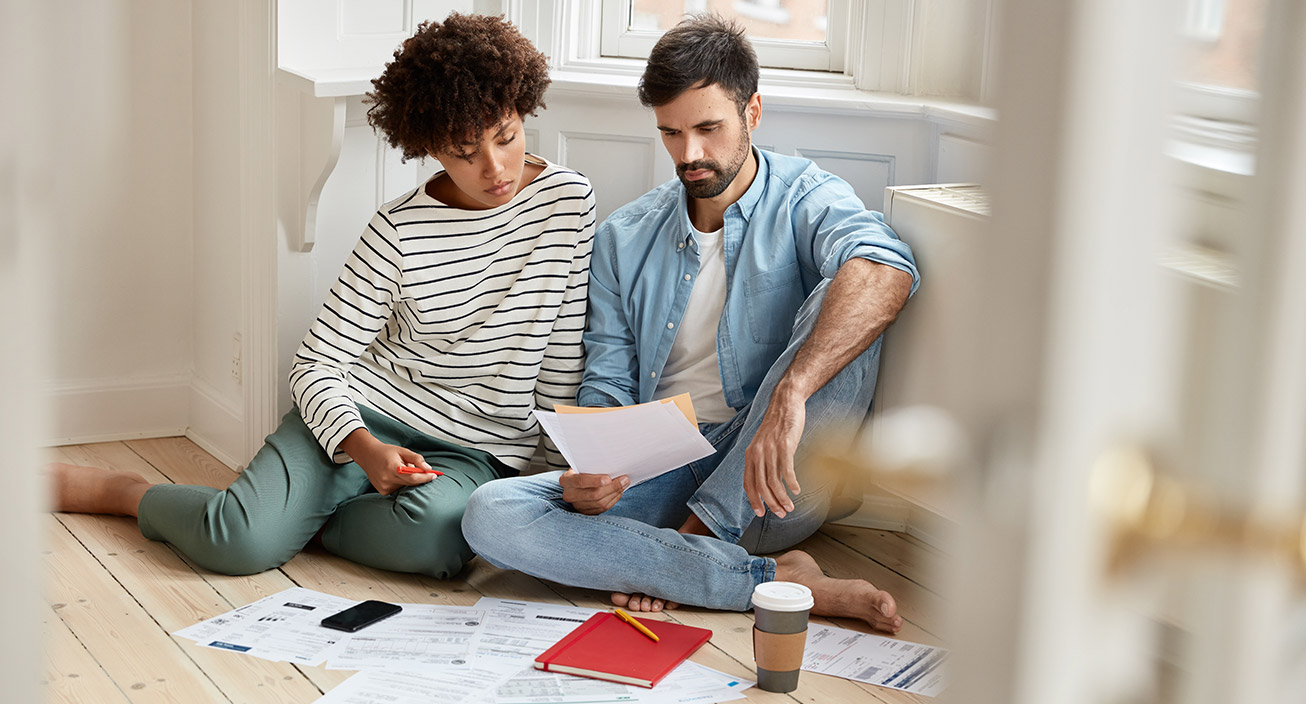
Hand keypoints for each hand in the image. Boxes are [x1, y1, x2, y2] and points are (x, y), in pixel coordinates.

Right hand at [339, 429, 435, 495]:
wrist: (368, 455)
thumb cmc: (387, 452)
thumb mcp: (403, 451)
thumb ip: (417, 459)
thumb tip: (428, 468)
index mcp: (392, 467)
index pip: (413, 477)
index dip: (425, 477)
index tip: (434, 475)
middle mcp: (387, 479)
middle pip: (410, 483)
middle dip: (419, 477)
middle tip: (422, 470)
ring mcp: (384, 487)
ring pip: (405, 486)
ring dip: (408, 480)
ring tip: (401, 470)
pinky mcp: (383, 491)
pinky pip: (399, 489)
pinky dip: (401, 483)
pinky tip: (395, 476)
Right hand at [559, 469, 628, 514]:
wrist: (576, 482)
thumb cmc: (581, 470)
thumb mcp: (582, 465)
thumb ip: (593, 466)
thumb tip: (613, 467)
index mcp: (566, 480)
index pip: (580, 481)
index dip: (595, 481)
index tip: (608, 478)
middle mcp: (569, 494)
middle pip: (593, 494)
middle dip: (612, 487)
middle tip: (624, 479)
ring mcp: (577, 505)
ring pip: (600, 503)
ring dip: (615, 493)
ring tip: (624, 484)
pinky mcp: (586, 512)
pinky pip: (602, 508)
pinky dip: (613, 499)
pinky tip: (619, 492)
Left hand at [743, 390, 805, 517]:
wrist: (785, 403)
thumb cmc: (777, 425)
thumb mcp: (764, 444)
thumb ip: (762, 461)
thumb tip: (767, 482)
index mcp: (751, 454)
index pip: (748, 483)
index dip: (754, 500)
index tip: (760, 513)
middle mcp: (758, 453)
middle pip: (761, 486)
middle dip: (771, 504)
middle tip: (781, 513)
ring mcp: (771, 450)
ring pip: (774, 481)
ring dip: (782, 498)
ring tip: (790, 507)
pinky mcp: (785, 445)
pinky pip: (786, 470)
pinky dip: (791, 483)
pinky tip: (796, 490)